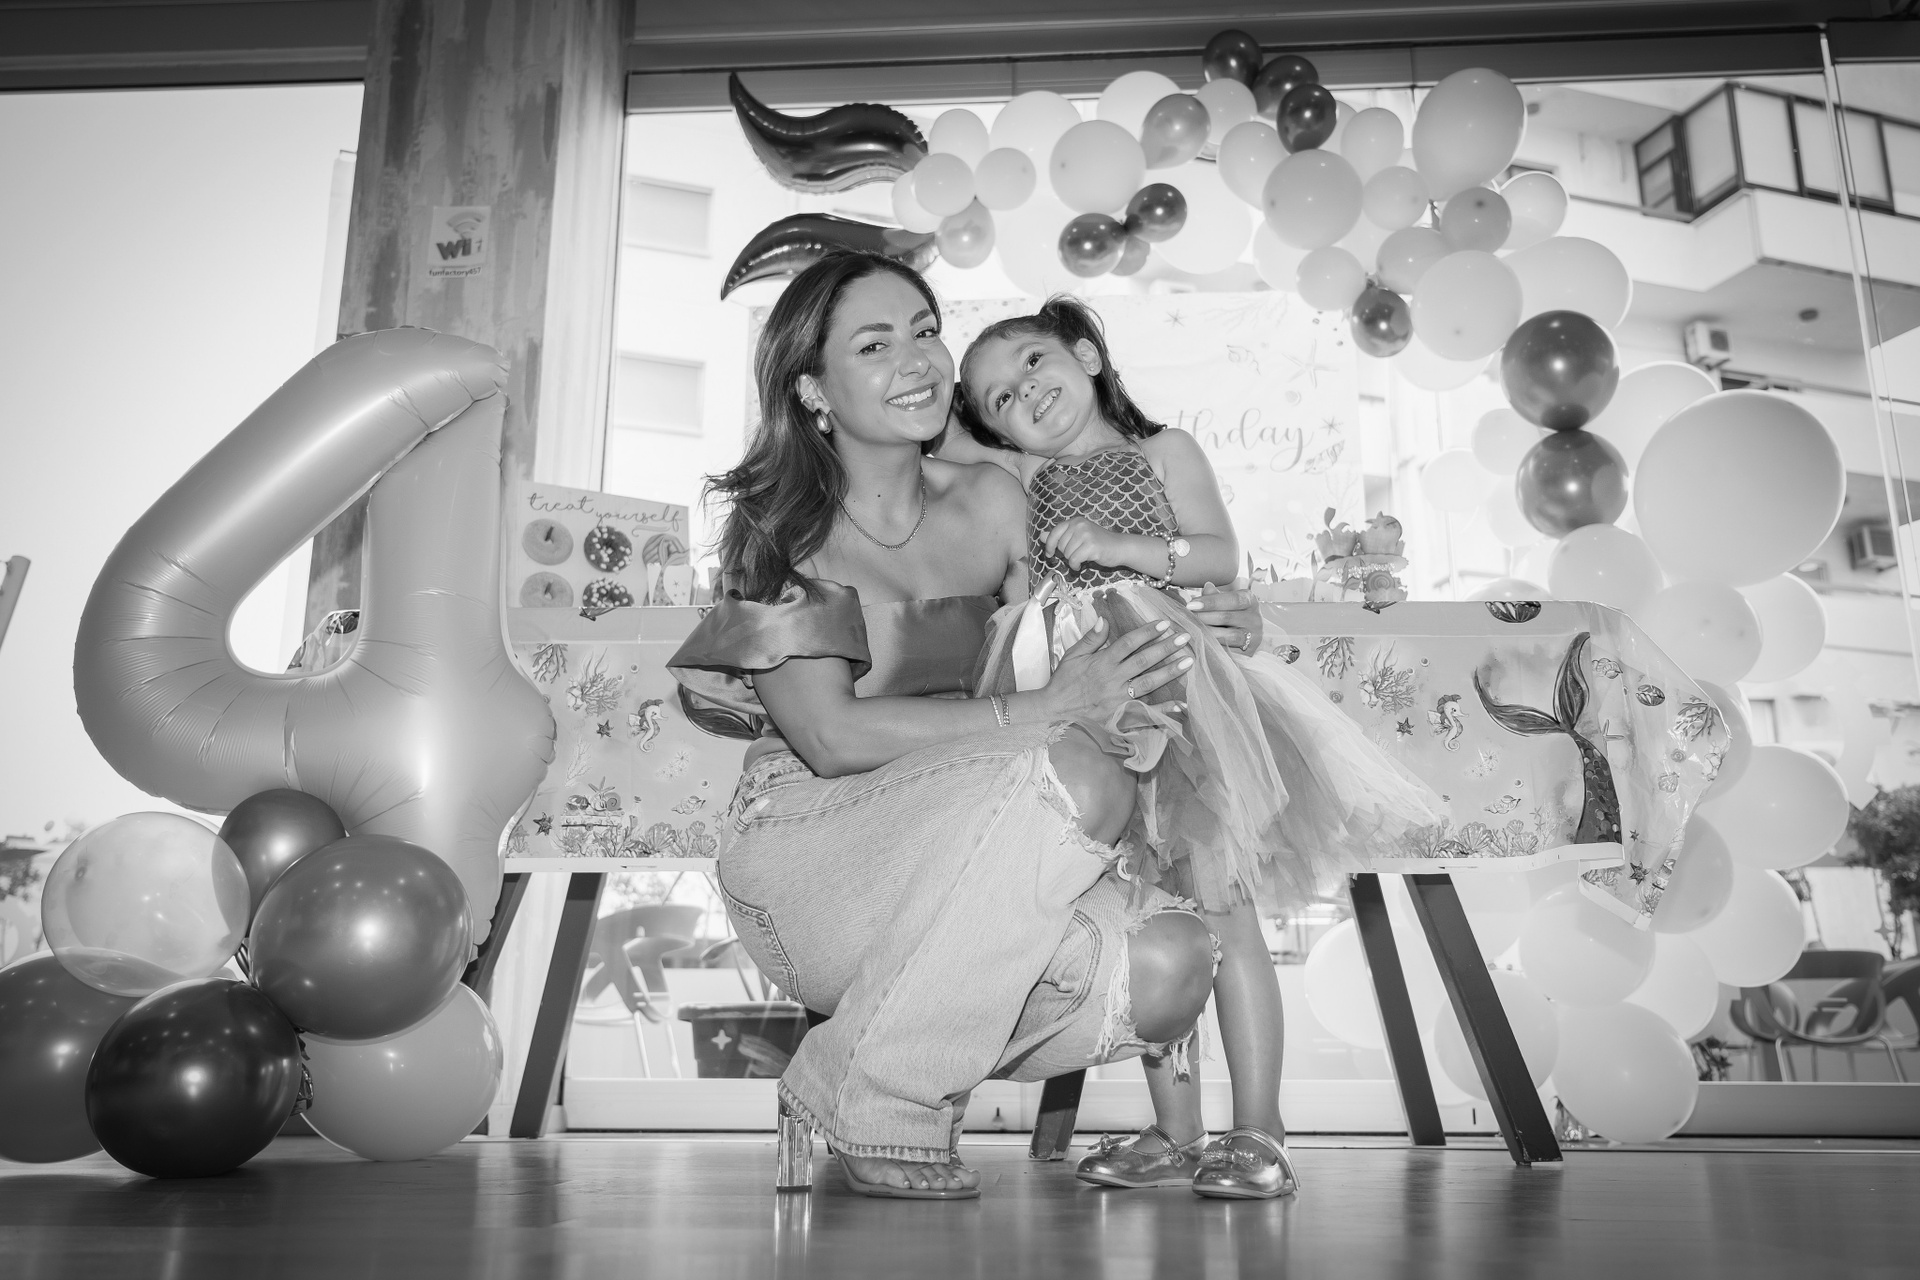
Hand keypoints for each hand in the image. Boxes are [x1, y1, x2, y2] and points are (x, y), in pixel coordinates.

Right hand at [1040, 616, 1192, 723]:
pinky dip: (1163, 710)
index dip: (1148, 632)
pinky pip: (1145, 713)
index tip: (1164, 624)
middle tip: (1185, 637)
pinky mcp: (1120, 715)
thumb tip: (1105, 619)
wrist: (1054, 710)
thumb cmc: (1064, 681)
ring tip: (1188, 663)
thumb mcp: (1073, 655)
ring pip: (1148, 683)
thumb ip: (1091, 638)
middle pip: (1144, 661)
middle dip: (1166, 648)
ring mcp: (1118, 698)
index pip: (1129, 643)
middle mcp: (1113, 679)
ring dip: (1169, 673)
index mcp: (1102, 662)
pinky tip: (1180, 705)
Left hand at [1043, 518, 1127, 570]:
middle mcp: (1080, 525)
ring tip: (1082, 558)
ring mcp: (1086, 535)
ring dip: (1072, 560)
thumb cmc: (1098, 543)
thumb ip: (1059, 536)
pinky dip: (1076, 566)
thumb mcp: (1077, 537)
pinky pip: (1074, 560)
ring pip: (1067, 554)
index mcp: (1075, 521)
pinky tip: (1082, 565)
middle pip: (1061, 546)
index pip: (1054, 532)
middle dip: (1066, 554)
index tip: (1049, 554)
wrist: (1119, 547)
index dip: (1049, 545)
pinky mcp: (1091, 546)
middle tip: (1078, 554)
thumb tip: (1041, 536)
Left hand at [1186, 577, 1261, 654]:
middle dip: (1204, 617)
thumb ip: (1215, 596)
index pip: (1232, 599)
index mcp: (1250, 600)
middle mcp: (1255, 618)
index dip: (1211, 602)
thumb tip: (1206, 586)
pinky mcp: (1249, 652)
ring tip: (1193, 630)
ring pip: (1229, 636)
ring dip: (1208, 633)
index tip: (1191, 604)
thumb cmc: (1232, 613)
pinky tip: (1201, 643)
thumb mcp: (1225, 601)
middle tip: (1188, 617)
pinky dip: (1214, 647)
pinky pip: (1229, 650)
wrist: (1248, 635)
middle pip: (1228, 617)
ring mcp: (1253, 637)